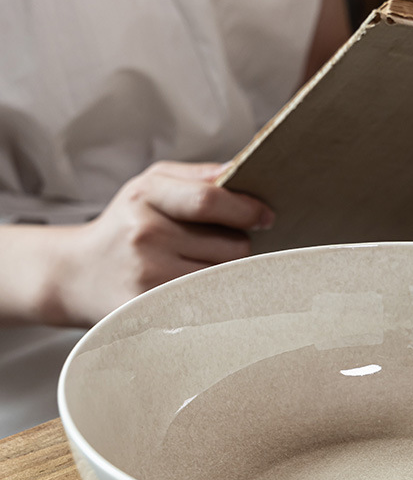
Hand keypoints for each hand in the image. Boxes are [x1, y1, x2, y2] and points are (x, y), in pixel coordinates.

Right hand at [49, 161, 272, 325]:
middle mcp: (145, 235)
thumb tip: (244, 170)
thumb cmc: (127, 225)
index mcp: (146, 196)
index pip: (210, 201)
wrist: (78, 274)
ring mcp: (149, 276)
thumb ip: (199, 177)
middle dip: (242, 245)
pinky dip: (218, 297)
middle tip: (227, 246)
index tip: (266, 218)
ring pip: (227, 276)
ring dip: (230, 272)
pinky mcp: (154, 309)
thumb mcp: (152, 187)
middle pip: (231, 245)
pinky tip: (204, 290)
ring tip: (206, 266)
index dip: (247, 211)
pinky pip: (212, 304)